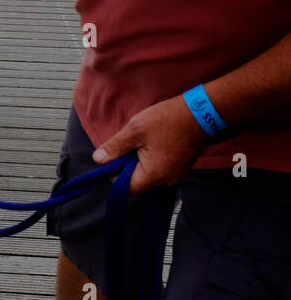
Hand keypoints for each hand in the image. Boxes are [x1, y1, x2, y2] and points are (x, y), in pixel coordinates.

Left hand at [92, 95, 211, 194]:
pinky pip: (159, 168)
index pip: (127, 188)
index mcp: (155, 174)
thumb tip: (98, 160)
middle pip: (138, 181)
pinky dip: (152, 158)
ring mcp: (177, 174)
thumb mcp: (135, 130)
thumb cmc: (167, 119)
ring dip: (140, 160)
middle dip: (128, 164)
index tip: (115, 156)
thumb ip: (115, 147)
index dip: (116, 174)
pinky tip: (155, 141)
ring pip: (148, 174)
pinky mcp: (181, 167)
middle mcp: (167, 180)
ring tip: (145, 140)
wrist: (201, 112)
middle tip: (131, 143)